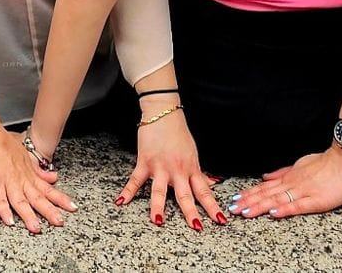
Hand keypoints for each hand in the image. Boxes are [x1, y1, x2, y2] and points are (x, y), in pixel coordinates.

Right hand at [0, 122, 75, 233]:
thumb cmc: (3, 141)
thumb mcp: (24, 155)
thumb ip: (38, 170)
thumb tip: (54, 178)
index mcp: (28, 173)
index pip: (47, 189)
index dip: (60, 199)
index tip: (72, 207)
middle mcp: (20, 178)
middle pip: (37, 197)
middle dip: (49, 211)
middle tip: (60, 222)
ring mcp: (8, 179)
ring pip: (20, 200)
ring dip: (28, 215)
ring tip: (36, 228)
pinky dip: (4, 210)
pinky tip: (9, 221)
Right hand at [116, 105, 223, 229]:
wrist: (163, 112)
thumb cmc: (178, 133)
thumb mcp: (193, 154)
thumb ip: (199, 172)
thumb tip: (212, 183)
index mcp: (191, 169)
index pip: (205, 192)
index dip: (212, 207)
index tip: (220, 221)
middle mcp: (177, 170)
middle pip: (185, 195)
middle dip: (191, 213)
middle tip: (196, 227)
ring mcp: (160, 167)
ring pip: (160, 191)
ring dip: (159, 207)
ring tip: (158, 221)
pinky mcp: (145, 162)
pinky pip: (135, 179)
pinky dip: (128, 191)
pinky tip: (121, 201)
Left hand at [231, 145, 341, 218]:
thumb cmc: (326, 163)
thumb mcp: (299, 164)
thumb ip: (282, 173)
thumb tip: (265, 177)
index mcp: (288, 178)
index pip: (264, 187)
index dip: (249, 194)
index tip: (235, 200)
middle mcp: (292, 184)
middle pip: (266, 194)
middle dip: (248, 202)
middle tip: (233, 209)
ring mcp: (303, 191)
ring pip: (277, 200)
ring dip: (260, 206)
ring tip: (246, 212)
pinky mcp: (315, 200)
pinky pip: (297, 205)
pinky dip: (284, 209)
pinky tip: (274, 213)